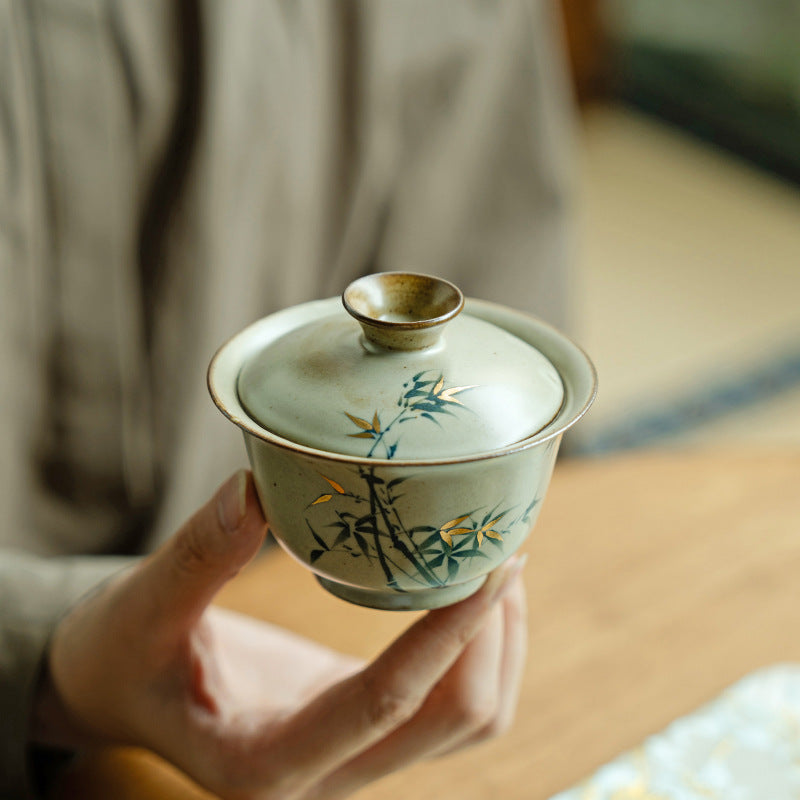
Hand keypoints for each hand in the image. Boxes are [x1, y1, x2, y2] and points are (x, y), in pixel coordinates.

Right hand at [35, 471, 527, 799]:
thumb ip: (198, 554)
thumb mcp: (143, 607)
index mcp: (266, 764)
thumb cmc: (121, 654)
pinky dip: (478, 652)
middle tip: (500, 551)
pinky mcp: (361, 726)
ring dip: (498, 648)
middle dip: (490, 639)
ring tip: (500, 565)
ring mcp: (350, 757)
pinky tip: (472, 593)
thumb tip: (257, 486)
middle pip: (452, 722)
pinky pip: (449, 704)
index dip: (447, 635)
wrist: (119, 688)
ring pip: (468, 721)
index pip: (386, 703)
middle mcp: (323, 775)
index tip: (491, 567)